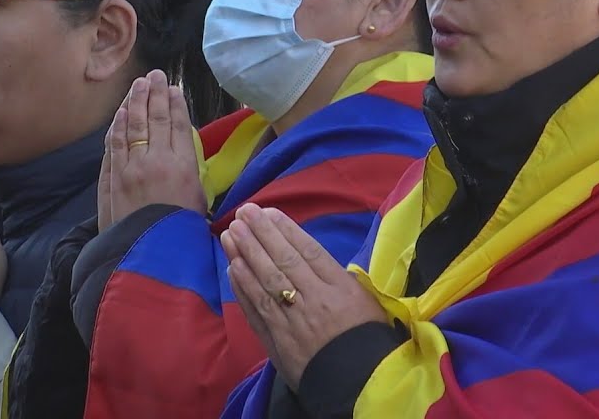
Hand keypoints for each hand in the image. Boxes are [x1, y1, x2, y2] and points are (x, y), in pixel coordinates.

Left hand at [105, 70, 204, 224]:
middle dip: (156, 94)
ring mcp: (132, 167)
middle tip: (156, 75)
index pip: (178, 125)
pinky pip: (116, 143)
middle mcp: (157, 160)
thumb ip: (191, 173)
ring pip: (133, 125)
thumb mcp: (198, 201)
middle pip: (156, 119)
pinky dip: (118, 125)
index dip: (176, 104)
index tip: (174, 88)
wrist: (148, 254)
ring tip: (139, 85)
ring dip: (135, 102)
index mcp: (184, 166)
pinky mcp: (114, 177)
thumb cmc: (179, 233)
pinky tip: (121, 113)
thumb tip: (183, 152)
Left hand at [220, 204, 386, 390]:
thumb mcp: (365, 300)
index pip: (307, 252)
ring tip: (230, 234)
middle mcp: (314, 300)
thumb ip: (338, 277)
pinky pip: (257, 310)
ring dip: (245, 256)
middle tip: (243, 213)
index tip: (268, 212)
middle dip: (260, 235)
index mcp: (339, 288)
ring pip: (265, 282)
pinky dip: (244, 289)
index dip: (285, 231)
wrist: (361, 384)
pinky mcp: (278, 340)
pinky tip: (233, 269)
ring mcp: (293, 321)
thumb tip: (310, 255)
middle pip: (282, 262)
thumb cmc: (367, 338)